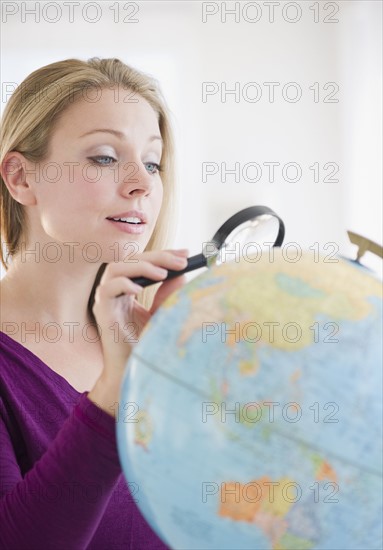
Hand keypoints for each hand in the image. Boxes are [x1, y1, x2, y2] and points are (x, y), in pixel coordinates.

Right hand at [88, 249, 187, 413]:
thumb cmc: (145, 342)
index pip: (143, 261)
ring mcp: (106, 299)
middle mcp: (115, 290)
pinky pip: (107, 289)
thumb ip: (168, 294)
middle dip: (157, 256)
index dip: (163, 255)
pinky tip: (141, 290)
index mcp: (128, 288)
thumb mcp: (162, 313)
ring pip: (116, 268)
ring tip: (162, 273)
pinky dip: (124, 285)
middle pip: (131, 259)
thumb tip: (182, 274)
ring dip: (141, 266)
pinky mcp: (101, 311)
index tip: (185, 253)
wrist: (133, 368)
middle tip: (180, 260)